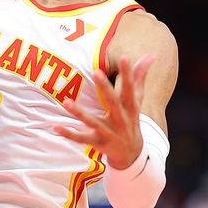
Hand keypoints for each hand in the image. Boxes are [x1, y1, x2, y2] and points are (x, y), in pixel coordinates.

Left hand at [55, 54, 155, 168]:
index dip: (128, 73)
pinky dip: (69, 134)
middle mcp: (120, 119)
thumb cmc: (131, 118)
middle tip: (96, 71)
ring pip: (92, 121)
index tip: (125, 57)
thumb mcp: (137, 99)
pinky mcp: (97, 142)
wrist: (132, 152)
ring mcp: (108, 132)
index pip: (129, 87)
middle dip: (105, 88)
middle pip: (113, 102)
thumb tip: (151, 55)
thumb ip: (140, 76)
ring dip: (79, 113)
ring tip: (66, 102)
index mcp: (129, 106)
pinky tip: (56, 127)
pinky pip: (81, 138)